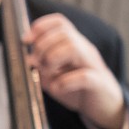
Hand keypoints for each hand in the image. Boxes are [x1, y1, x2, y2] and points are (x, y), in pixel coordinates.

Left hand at [24, 13, 126, 128]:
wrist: (102, 105)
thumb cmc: (75, 88)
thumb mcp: (52, 75)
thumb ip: (40, 66)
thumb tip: (29, 60)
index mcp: (73, 44)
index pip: (60, 23)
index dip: (41, 27)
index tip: (26, 40)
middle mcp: (84, 50)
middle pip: (64, 33)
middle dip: (43, 46)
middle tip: (36, 63)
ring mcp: (93, 65)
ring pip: (73, 48)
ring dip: (52, 59)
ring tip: (46, 73)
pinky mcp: (98, 83)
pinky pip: (83, 76)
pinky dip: (64, 82)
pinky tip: (56, 88)